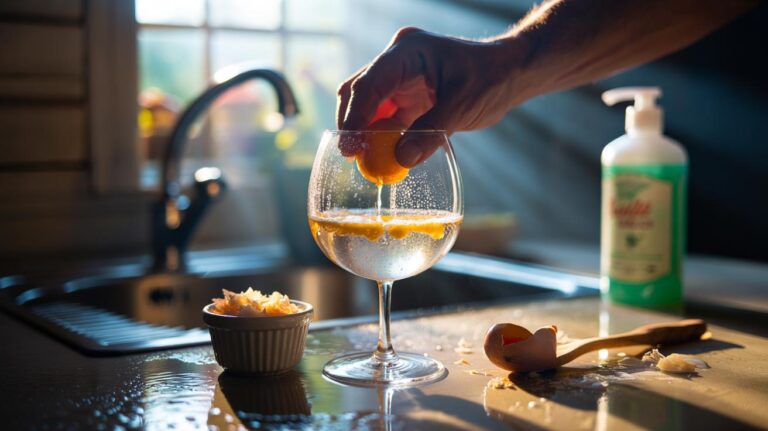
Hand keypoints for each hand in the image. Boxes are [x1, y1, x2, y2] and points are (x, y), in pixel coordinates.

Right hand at [337, 27, 526, 166]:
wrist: (509, 74)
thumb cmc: (490, 79)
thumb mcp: (462, 107)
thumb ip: (431, 133)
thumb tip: (400, 159)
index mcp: (407, 51)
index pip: (370, 83)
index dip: (355, 116)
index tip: (350, 146)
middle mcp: (397, 60)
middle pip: (359, 91)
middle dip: (352, 123)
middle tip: (351, 155)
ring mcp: (399, 77)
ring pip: (367, 104)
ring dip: (364, 131)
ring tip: (364, 159)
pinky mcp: (405, 95)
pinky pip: (383, 116)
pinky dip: (380, 135)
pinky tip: (381, 155)